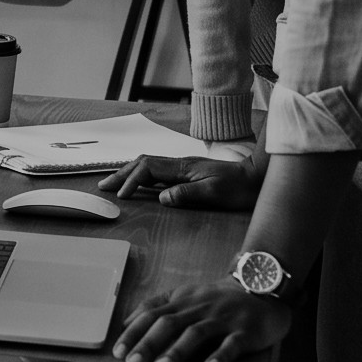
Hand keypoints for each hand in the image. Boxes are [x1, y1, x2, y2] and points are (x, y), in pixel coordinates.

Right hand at [99, 155, 260, 210]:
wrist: (257, 178)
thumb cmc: (239, 188)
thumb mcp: (214, 193)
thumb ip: (187, 194)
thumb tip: (161, 198)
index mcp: (183, 167)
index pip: (147, 169)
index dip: (131, 181)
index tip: (122, 197)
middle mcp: (180, 164)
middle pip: (142, 163)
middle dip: (121, 174)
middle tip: (104, 186)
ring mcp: (183, 168)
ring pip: (148, 166)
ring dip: (129, 173)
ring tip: (114, 184)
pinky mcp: (188, 173)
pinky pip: (157, 172)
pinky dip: (142, 176)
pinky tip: (140, 185)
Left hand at [111, 281, 292, 361]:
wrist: (260, 288)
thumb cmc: (216, 299)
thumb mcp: (185, 297)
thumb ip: (158, 306)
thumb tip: (126, 323)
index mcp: (181, 301)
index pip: (151, 313)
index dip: (133, 332)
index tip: (117, 352)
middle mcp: (199, 307)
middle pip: (169, 323)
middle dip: (148, 343)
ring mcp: (223, 318)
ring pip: (197, 333)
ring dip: (178, 350)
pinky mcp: (246, 330)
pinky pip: (233, 343)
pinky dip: (221, 355)